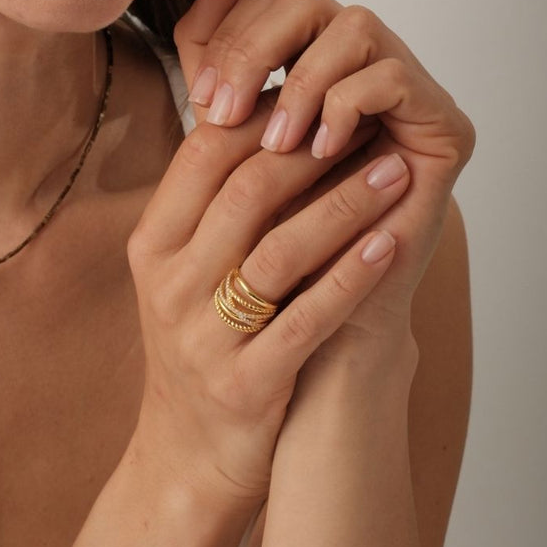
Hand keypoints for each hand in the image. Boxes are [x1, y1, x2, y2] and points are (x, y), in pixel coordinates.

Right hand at [126, 82, 411, 505]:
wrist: (187, 451)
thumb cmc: (198, 339)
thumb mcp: (180, 268)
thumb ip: (208, 202)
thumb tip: (256, 114)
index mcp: (150, 245)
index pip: (202, 155)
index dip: (262, 117)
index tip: (315, 95)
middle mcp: (168, 284)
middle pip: (244, 194)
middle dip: (314, 152)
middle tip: (368, 123)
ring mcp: (203, 337)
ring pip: (280, 251)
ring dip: (346, 206)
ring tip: (396, 175)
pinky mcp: (246, 384)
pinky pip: (307, 319)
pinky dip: (352, 278)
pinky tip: (389, 248)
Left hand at [173, 0, 475, 337]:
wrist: (312, 295)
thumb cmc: (264, 211)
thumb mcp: (224, 126)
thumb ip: (212, 50)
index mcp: (304, 50)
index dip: (229, 35)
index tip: (202, 100)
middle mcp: (356, 56)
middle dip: (254, 50)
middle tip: (225, 113)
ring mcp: (403, 82)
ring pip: (353, 24)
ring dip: (301, 82)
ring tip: (276, 143)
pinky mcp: (443, 121)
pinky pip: (395, 75)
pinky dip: (347, 106)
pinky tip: (321, 149)